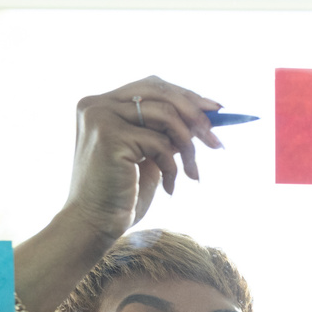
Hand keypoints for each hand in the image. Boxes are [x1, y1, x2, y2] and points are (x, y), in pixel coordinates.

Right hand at [60, 76, 223, 244]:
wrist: (94, 225)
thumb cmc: (121, 195)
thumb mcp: (148, 155)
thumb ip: (165, 131)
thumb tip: (204, 114)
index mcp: (102, 104)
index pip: (151, 86)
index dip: (186, 96)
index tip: (215, 109)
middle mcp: (97, 104)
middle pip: (159, 90)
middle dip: (194, 114)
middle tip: (216, 141)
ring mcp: (101, 117)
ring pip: (165, 114)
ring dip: (187, 146)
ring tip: (192, 173)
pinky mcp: (110, 136)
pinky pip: (160, 142)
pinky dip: (172, 166)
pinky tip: (168, 187)